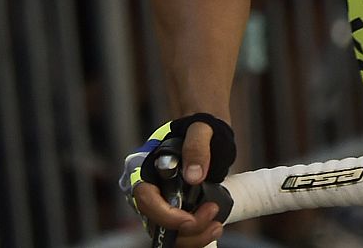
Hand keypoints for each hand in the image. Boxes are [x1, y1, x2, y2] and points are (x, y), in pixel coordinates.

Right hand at [121, 113, 236, 247]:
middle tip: (212, 214)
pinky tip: (214, 227)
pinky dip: (197, 236)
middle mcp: (152, 190)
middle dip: (186, 229)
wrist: (207, 130)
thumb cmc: (201, 125)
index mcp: (147, 168)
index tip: (190, 218)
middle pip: (157, 224)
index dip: (166, 215)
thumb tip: (194, 176)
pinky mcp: (178, 210)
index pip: (146, 200)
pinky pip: (182, 233)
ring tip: (216, 224)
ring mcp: (164, 202)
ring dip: (194, 237)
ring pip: (170, 234)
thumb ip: (196, 146)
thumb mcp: (201, 127)